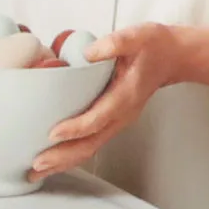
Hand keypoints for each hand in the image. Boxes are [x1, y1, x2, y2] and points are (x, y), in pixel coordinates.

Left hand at [32, 19, 208, 179]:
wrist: (173, 58)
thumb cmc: (154, 46)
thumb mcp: (138, 36)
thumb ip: (115, 42)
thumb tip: (89, 52)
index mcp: (126, 96)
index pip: (98, 118)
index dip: (76, 128)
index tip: (52, 134)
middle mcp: (122, 115)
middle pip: (91, 144)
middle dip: (63, 157)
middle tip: (35, 165)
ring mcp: (118, 122)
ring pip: (90, 149)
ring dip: (63, 162)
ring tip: (35, 173)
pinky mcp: (112, 123)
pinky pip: (90, 144)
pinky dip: (70, 155)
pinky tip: (51, 161)